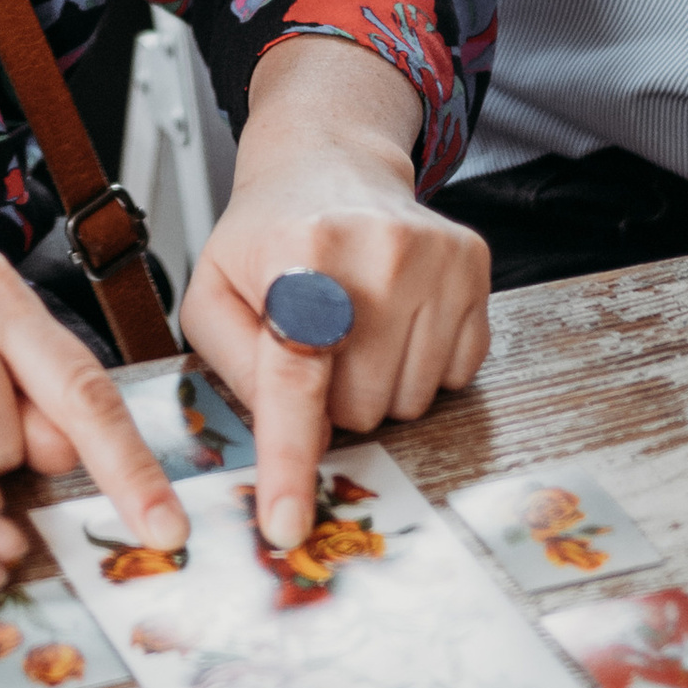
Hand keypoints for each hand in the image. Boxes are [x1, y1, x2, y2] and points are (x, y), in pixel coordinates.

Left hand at [178, 39, 488, 549]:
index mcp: (299, 256)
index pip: (297, 378)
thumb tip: (277, 437)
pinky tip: (396, 319)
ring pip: (414, 401)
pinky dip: (422, 366)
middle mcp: (376, 252)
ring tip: (355, 327)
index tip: (287, 525)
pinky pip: (457, 375)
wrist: (329, 162)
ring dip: (378, 385)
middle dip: (334, 400)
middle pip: (362, 408)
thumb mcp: (213, 294)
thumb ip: (233, 368)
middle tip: (317, 345)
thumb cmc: (264, 240)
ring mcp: (435, 257)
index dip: (290, 459)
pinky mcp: (474, 264)